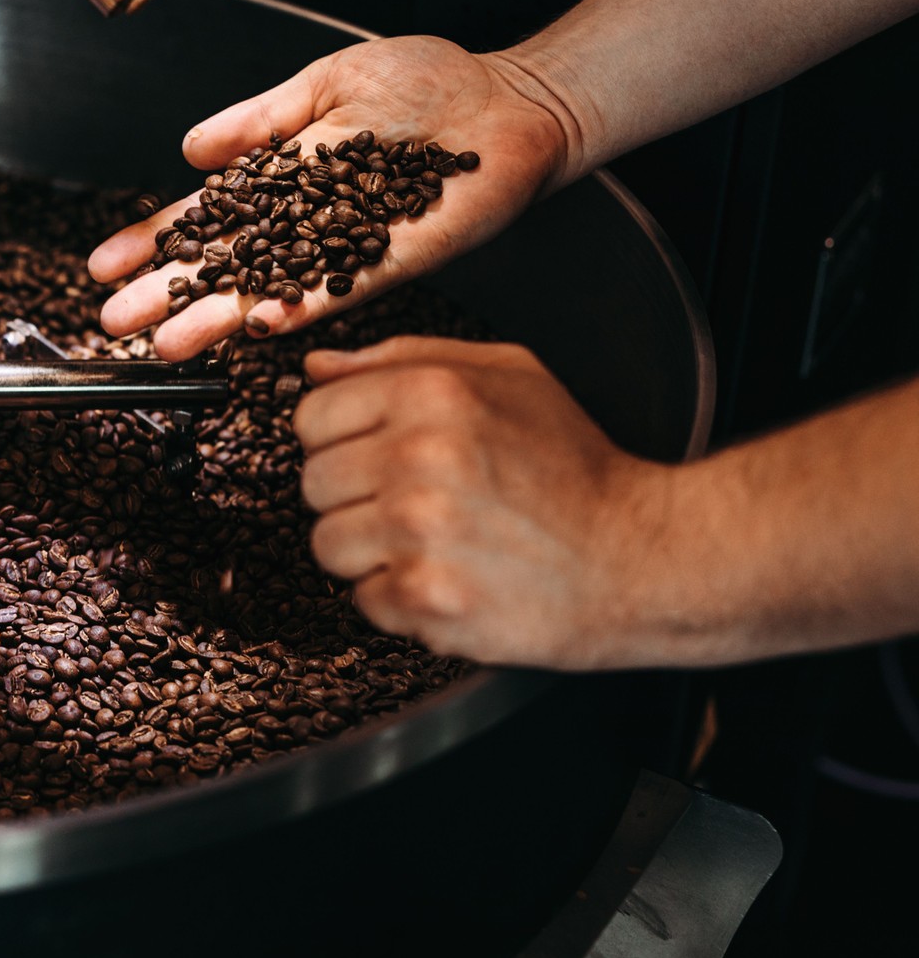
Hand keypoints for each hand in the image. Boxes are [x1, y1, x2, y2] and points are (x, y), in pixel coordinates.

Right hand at [87, 36, 579, 360]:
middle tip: (114, 322)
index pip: (203, 215)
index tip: (105, 266)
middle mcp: (304, 220)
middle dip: (166, 293)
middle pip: (222, 263)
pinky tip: (255, 328)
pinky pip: (336, 291)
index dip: (152, 240)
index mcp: (281, 176)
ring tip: (166, 344)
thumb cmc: (428, 81)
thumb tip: (190, 149)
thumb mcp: (326, 82)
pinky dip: (297, 310)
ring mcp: (343, 245)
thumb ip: (260, 118)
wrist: (508, 98)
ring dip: (215, 318)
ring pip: (267, 289)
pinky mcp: (390, 259)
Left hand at [293, 336, 677, 669]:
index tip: (378, 455)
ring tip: (434, 543)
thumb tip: (318, 367)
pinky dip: (399, 599)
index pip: (311, 417)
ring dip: (371, 551)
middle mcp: (418, 458)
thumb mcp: (509, 375)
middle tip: (418, 503)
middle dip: (356, 496)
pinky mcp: (427, 599)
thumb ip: (404, 358)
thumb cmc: (576, 467)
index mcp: (432, 394)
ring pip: (328, 544)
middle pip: (313, 483)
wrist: (644, 557)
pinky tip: (450, 578)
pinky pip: (363, 599)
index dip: (341, 439)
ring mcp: (419, 533)